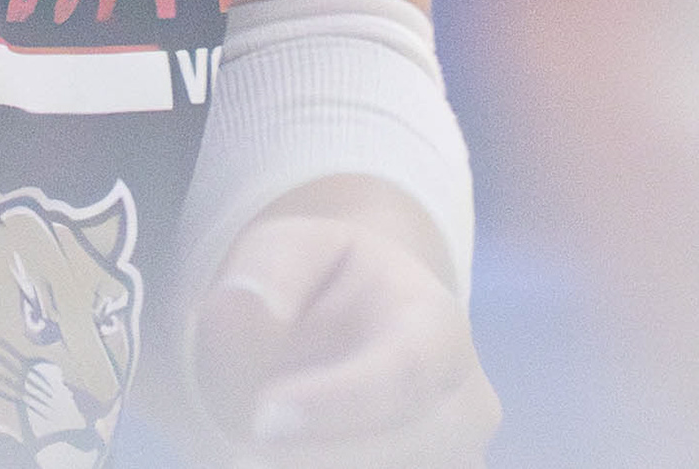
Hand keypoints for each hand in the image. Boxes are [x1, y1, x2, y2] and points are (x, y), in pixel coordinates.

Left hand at [189, 200, 500, 468]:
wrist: (362, 323)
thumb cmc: (323, 284)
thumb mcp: (290, 251)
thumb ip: (266, 270)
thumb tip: (238, 305)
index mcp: (438, 325)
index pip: (404, 372)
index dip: (335, 402)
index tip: (262, 415)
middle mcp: (463, 404)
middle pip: (397, 449)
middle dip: (310, 457)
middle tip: (235, 452)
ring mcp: (454, 459)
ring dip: (309, 463)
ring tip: (248, 442)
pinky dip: (314, 465)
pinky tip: (271, 453)